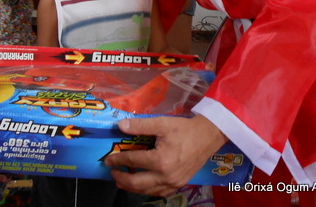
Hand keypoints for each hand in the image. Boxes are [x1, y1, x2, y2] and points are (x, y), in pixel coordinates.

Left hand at [104, 114, 226, 197]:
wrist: (207, 136)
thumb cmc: (184, 129)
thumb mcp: (161, 123)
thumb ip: (140, 125)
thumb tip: (120, 126)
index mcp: (160, 160)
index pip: (133, 161)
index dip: (118, 160)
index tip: (108, 159)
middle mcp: (166, 176)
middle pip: (137, 183)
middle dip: (121, 178)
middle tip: (112, 172)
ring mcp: (173, 183)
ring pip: (147, 191)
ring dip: (132, 187)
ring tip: (122, 180)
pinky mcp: (179, 185)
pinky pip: (159, 192)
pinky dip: (147, 190)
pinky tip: (142, 185)